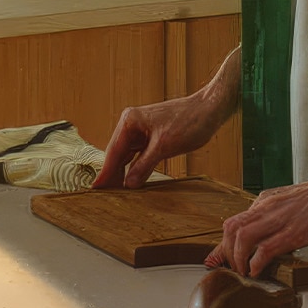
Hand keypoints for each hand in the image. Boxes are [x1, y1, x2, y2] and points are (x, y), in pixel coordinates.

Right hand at [92, 86, 234, 188]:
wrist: (211, 109)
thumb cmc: (190, 121)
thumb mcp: (165, 146)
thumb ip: (144, 165)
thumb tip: (128, 183)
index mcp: (130, 121)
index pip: (113, 151)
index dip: (105, 172)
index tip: (95, 189)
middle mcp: (132, 124)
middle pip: (118, 154)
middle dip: (113, 174)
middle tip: (105, 197)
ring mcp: (142, 130)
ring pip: (128, 156)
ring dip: (124, 172)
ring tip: (117, 193)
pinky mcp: (153, 136)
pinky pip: (139, 155)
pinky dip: (136, 167)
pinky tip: (133, 180)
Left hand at [207, 171, 307, 276]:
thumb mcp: (293, 203)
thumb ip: (278, 216)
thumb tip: (271, 238)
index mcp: (267, 201)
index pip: (235, 222)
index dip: (224, 244)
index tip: (221, 259)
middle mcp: (268, 207)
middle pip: (230, 229)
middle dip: (226, 252)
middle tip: (233, 268)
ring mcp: (280, 219)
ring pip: (241, 238)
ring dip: (237, 259)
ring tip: (244, 272)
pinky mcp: (295, 232)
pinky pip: (264, 249)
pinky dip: (255, 263)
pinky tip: (258, 271)